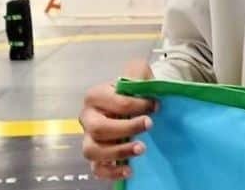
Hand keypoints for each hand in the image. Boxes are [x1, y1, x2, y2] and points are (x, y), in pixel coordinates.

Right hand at [80, 60, 155, 180]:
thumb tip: (143, 80)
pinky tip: (130, 170)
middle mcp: (88, 118)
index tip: (156, 105)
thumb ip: (139, 72)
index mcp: (95, 96)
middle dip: (126, 128)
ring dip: (118, 151)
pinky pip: (97, 169)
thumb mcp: (138, 73)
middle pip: (99, 128)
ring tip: (141, 148)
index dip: (137, 104)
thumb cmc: (134, 89)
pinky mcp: (96, 156)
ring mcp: (89, 138)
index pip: (114, 102)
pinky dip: (111, 172)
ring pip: (93, 150)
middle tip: (149, 124)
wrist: (134, 102)